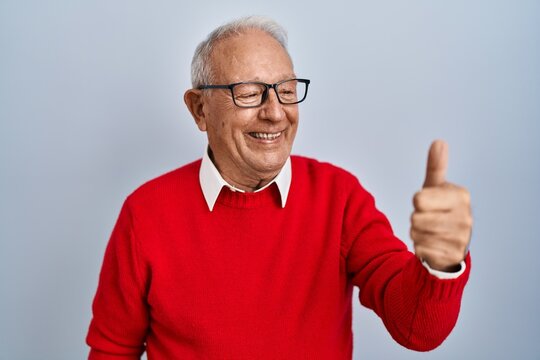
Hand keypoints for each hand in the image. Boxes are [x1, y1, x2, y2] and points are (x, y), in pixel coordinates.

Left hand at [410, 140, 471, 271]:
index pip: (418, 199)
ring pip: (417, 234)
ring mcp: (461, 238)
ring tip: (429, 232)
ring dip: (416, 234)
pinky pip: (421, 250)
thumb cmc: (439, 209)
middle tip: (427, 219)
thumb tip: (439, 141)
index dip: (417, 202)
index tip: (428, 203)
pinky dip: (420, 248)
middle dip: (415, 219)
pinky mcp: (453, 256)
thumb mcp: (435, 188)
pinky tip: (432, 245)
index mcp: (460, 196)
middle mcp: (465, 217)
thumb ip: (436, 167)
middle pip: (416, 218)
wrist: (449, 242)